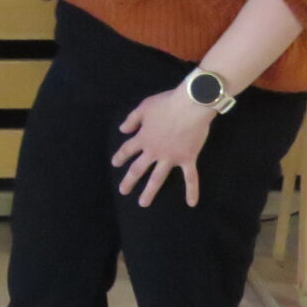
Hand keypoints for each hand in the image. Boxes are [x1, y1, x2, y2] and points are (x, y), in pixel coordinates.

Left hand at [111, 86, 215, 206]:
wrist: (190, 105)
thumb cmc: (167, 103)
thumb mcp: (143, 107)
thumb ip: (132, 119)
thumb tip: (122, 130)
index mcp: (143, 138)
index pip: (127, 150)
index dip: (120, 156)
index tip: (115, 164)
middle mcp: (154, 151)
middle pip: (138, 168)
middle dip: (129, 180)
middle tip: (123, 191)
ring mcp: (171, 157)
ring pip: (158, 178)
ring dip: (150, 191)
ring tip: (143, 203)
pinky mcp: (188, 158)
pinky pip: (191, 178)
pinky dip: (192, 190)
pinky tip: (191, 203)